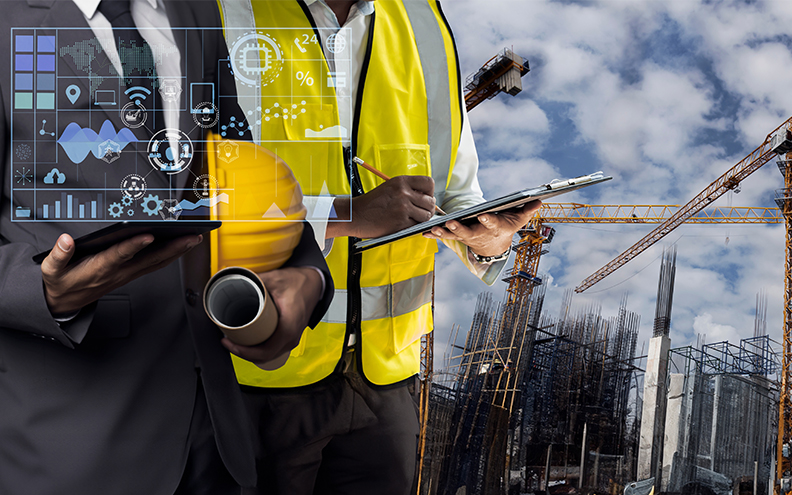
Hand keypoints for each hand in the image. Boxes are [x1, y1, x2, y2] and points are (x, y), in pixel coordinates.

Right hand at [42, 233, 202, 315]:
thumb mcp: (52, 270)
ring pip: (157, 262)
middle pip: (149, 259)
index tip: (147, 235)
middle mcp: (119, 272)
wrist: (66, 302)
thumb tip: (65, 240)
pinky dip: (171, 255)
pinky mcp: (131, 274)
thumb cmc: (62, 282)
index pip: (119, 255)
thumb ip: (58, 254)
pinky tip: (182, 246)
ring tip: (194, 237)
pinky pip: (155, 265)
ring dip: (177, 251)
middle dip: (172, 247)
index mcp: (99, 268)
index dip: (134, 246)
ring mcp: (128, 274)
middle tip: (190, 235)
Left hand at [221, 266, 322, 369]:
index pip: (264, 351)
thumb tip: (233, 281)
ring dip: (250, 352)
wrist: (315, 283)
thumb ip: (254, 280)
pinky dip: (259, 349)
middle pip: (264, 357)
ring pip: (268, 356)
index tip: (228, 343)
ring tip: (235, 341)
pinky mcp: (290, 337)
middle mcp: (292, 337)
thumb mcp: (275, 279)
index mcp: (288, 327)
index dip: (242, 352)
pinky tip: (249, 342)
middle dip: (243, 352)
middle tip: (227, 341)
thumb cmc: (299, 283)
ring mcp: (292, 339)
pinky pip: (273, 350)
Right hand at [326, 175, 434, 238]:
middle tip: (419, 212)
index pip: (429, 183)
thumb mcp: (390, 188)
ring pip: (426, 215)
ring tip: (411, 218)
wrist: (355, 215)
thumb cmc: (372, 203)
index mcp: (401, 181)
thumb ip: (408, 190)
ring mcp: (403, 208)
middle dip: (428, 209)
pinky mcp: (401, 222)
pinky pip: (417, 225)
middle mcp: (404, 192)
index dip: (430, 192)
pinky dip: (413, 226)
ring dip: (422, 219)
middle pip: (430, 201)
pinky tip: (403, 224)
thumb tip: (427, 198)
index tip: (425, 198)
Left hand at [422, 200, 541, 256]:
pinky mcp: (457, 236)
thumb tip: (538, 200)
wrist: (494, 245)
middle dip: (459, 228)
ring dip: (443, 232)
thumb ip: (527, 210)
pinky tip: (423, 232)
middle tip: (451, 223)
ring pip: (454, 235)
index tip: (483, 216)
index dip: (487, 220)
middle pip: (468, 231)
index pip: (491, 224)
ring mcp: (467, 236)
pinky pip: (444, 236)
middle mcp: (479, 234)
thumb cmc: (505, 227)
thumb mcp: (517, 220)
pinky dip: (434, 235)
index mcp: (494, 228)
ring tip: (433, 229)